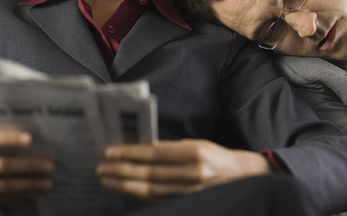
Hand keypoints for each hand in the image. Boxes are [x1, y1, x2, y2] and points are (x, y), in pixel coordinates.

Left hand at [96, 138, 271, 199]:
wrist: (244, 177)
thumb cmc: (217, 157)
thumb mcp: (198, 144)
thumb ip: (172, 147)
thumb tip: (142, 148)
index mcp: (195, 153)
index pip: (155, 153)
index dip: (131, 153)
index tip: (110, 151)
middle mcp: (193, 173)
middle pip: (150, 173)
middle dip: (122, 170)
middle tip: (101, 168)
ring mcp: (191, 191)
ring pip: (151, 190)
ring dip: (126, 185)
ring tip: (107, 180)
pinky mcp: (189, 202)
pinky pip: (159, 200)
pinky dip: (140, 195)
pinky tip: (126, 191)